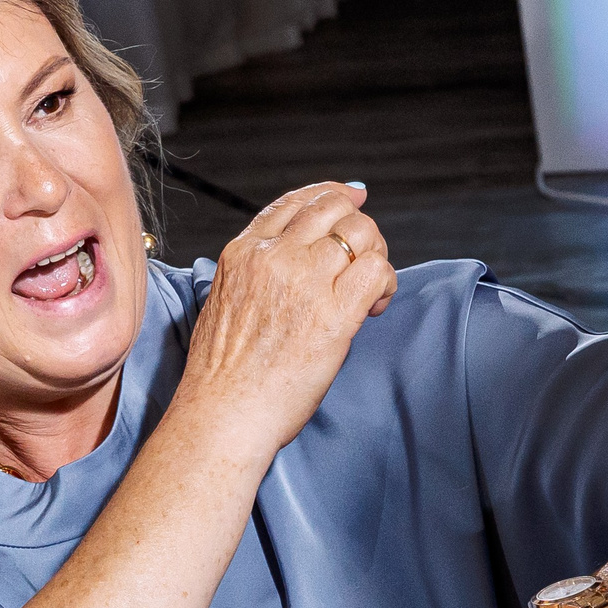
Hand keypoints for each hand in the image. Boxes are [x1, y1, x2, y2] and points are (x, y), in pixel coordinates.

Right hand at [181, 183, 396, 453]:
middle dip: (358, 227)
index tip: (353, 198)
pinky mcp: (332, 315)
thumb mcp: (224, 302)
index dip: (332, 194)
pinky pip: (376, 271)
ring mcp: (304, 283)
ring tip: (370, 289)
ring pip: (362, 234)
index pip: (296, 202)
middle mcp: (274, 258)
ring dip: (376, 256)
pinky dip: (385, 282)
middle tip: (365, 258)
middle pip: (334, 209)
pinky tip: (374, 306)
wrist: (222, 413)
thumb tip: (290, 265)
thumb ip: (256, 274)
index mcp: (244, 252)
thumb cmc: (222, 375)